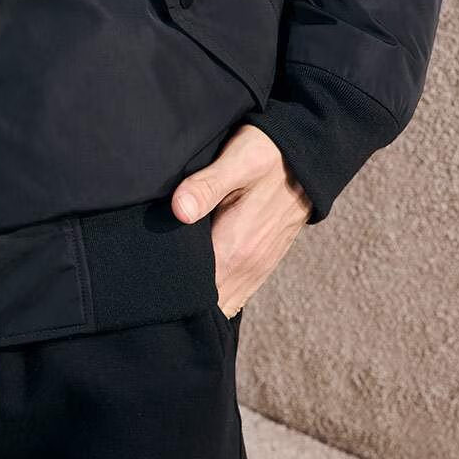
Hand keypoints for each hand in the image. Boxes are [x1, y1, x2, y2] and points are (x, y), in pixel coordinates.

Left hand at [169, 124, 312, 314]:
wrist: (308, 154)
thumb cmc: (268, 154)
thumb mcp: (235, 162)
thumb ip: (206, 187)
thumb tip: (178, 211)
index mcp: (236, 250)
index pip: (197, 295)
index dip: (172, 296)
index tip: (150, 286)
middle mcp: (249, 267)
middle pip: (209, 304)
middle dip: (182, 303)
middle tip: (153, 287)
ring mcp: (257, 266)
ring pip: (223, 301)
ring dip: (200, 300)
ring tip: (171, 287)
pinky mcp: (262, 260)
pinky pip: (237, 290)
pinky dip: (217, 292)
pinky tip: (197, 278)